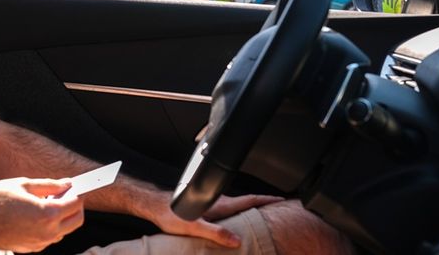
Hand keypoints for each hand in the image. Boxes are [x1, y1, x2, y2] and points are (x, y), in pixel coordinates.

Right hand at [0, 177, 83, 252]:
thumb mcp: (22, 184)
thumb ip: (49, 185)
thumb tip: (66, 184)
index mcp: (47, 214)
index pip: (76, 203)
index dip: (77, 192)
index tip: (74, 185)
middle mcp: (47, 232)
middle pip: (76, 221)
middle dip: (75, 206)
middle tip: (64, 193)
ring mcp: (39, 243)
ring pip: (64, 231)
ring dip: (63, 217)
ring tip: (47, 202)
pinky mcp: (30, 249)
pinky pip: (50, 237)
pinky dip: (50, 226)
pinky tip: (36, 214)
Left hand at [144, 192, 282, 247]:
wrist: (155, 206)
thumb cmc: (171, 214)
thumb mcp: (194, 226)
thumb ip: (215, 233)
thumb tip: (236, 240)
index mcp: (220, 204)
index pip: (250, 200)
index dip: (268, 199)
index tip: (283, 199)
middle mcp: (219, 201)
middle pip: (248, 202)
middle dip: (265, 204)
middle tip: (280, 209)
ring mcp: (213, 203)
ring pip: (239, 205)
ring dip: (253, 208)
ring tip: (264, 216)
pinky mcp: (206, 206)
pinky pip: (230, 209)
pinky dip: (240, 212)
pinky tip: (238, 221)